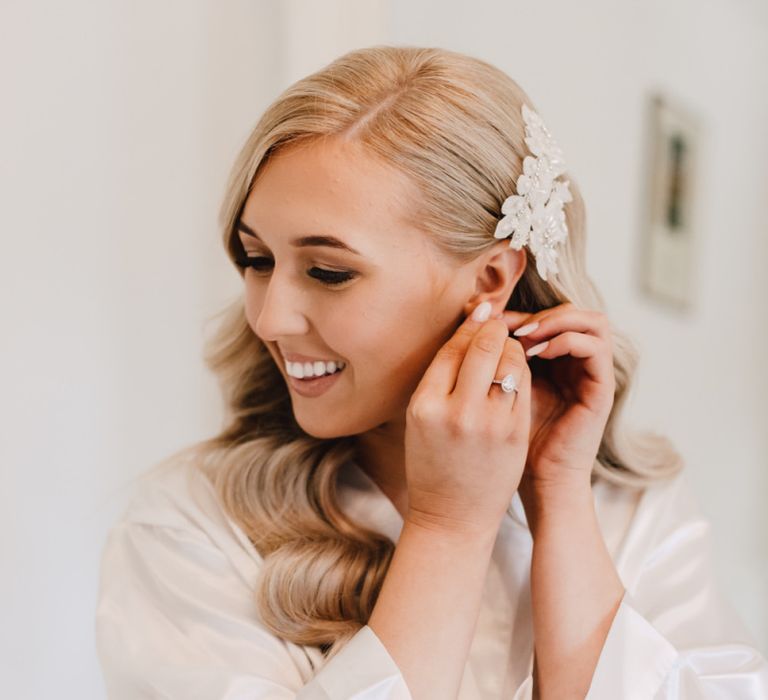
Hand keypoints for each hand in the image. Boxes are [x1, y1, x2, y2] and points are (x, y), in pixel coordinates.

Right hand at [404, 303, 531, 536]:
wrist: (452, 517)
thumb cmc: (432, 465)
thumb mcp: (420, 419)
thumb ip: (439, 379)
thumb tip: (466, 331)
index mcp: (425, 406)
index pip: (452, 348)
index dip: (470, 325)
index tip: (481, 313)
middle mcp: (457, 412)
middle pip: (484, 347)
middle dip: (495, 328)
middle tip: (499, 321)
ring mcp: (490, 425)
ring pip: (511, 363)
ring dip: (512, 348)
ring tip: (509, 347)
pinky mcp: (515, 435)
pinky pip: (523, 387)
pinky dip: (522, 372)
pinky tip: (517, 371)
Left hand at [498, 302, 614, 492]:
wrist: (537, 479)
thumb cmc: (511, 437)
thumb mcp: (501, 387)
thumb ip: (497, 356)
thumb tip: (475, 318)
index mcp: (556, 360)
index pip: (548, 314)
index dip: (520, 312)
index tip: (491, 321)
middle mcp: (579, 363)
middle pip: (572, 310)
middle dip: (538, 313)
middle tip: (510, 326)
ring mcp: (594, 374)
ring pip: (592, 321)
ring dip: (556, 321)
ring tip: (525, 337)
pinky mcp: (603, 389)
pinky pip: (596, 347)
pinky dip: (566, 341)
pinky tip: (537, 353)